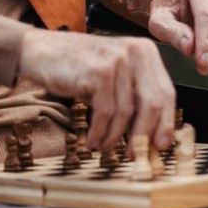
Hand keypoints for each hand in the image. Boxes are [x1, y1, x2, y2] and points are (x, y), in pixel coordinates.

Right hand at [17, 29, 175, 150]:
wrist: (40, 51)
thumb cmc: (79, 67)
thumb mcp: (115, 76)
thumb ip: (134, 96)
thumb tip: (152, 135)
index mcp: (146, 52)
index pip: (167, 92)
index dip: (166, 123)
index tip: (161, 146)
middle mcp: (136, 51)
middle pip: (154, 104)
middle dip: (145, 135)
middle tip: (135, 155)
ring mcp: (117, 60)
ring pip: (127, 112)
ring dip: (115, 137)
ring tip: (105, 147)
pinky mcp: (98, 72)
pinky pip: (105, 113)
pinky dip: (100, 132)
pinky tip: (93, 141)